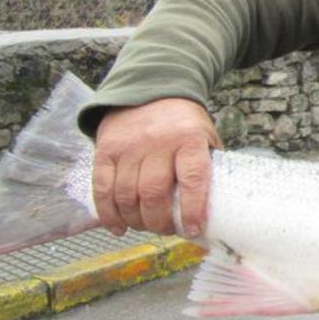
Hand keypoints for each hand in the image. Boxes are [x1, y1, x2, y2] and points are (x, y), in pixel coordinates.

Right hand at [93, 98, 219, 236]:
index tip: (194, 230)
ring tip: (147, 227)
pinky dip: (109, 215)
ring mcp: (128, 147)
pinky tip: (119, 228)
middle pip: (154, 194)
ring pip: (127, 196)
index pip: (192, 179)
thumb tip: (216, 207)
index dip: (193, 210)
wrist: (150, 89)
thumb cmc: (183, 123)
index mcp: (189, 139)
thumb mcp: (205, 136)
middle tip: (167, 230)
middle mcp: (157, 143)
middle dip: (160, 222)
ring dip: (136, 221)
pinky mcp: (105, 151)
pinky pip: (103, 189)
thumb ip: (209, 166)